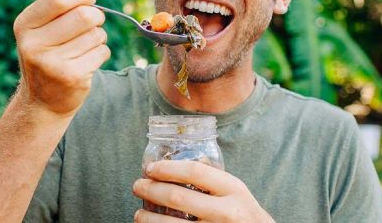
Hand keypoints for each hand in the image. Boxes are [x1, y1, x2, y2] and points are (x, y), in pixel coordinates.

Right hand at [13, 0, 110, 115]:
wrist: (42, 101)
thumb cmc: (47, 55)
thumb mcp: (42, 28)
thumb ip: (57, 3)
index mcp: (25, 25)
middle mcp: (34, 45)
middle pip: (84, 15)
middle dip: (96, 15)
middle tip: (94, 21)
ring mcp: (53, 64)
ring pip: (96, 34)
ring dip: (98, 36)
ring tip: (85, 45)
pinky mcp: (72, 77)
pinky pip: (102, 51)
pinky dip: (101, 52)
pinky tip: (87, 60)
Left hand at [132, 160, 274, 222]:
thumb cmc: (244, 214)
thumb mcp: (236, 191)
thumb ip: (212, 178)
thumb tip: (176, 163)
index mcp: (232, 189)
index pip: (194, 171)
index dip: (167, 168)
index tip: (150, 168)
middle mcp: (225, 212)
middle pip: (177, 197)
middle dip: (150, 190)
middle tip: (137, 186)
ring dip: (148, 219)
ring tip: (139, 214)